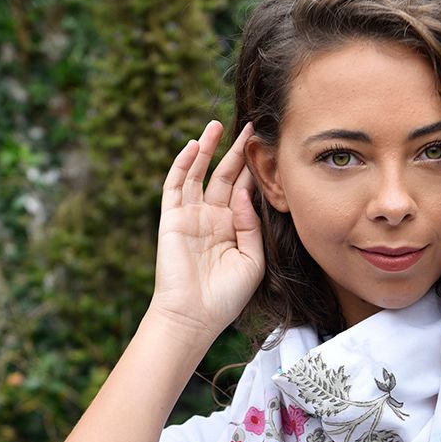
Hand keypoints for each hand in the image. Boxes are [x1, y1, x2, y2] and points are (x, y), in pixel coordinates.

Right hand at [149, 120, 263, 339]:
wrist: (194, 316)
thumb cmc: (226, 297)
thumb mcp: (252, 261)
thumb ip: (251, 226)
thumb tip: (244, 194)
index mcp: (233, 230)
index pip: (245, 191)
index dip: (254, 169)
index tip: (268, 146)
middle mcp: (212, 219)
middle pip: (225, 177)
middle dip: (236, 152)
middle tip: (250, 127)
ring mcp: (191, 217)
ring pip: (198, 174)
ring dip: (207, 149)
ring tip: (218, 125)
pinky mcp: (171, 219)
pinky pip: (175, 186)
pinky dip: (183, 164)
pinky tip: (194, 146)